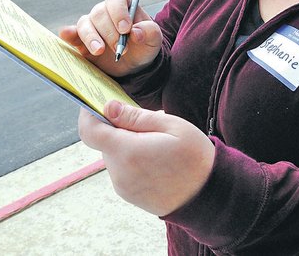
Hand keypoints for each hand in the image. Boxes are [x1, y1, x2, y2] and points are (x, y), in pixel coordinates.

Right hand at [59, 0, 162, 75]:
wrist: (134, 64)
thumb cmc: (144, 46)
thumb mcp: (154, 40)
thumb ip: (150, 32)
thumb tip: (136, 33)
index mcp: (123, 5)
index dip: (119, 12)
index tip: (126, 29)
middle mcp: (105, 12)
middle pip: (99, 13)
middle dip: (110, 32)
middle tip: (121, 49)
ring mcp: (91, 25)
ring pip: (85, 23)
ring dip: (91, 37)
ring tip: (99, 51)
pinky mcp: (80, 40)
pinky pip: (71, 33)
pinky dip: (68, 34)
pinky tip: (68, 36)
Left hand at [79, 101, 214, 216]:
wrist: (209, 196)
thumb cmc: (194, 158)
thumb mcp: (172, 126)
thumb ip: (137, 117)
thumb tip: (109, 107)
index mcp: (128, 152)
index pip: (90, 131)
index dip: (89, 114)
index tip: (98, 102)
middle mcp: (119, 172)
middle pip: (105, 142)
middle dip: (119, 129)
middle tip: (147, 124)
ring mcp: (123, 187)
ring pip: (114, 156)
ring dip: (128, 145)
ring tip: (157, 144)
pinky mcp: (129, 195)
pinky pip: (123, 170)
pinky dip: (133, 160)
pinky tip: (157, 160)